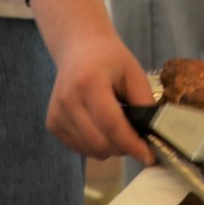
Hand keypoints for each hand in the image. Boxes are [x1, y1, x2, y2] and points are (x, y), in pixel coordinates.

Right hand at [30, 0, 155, 162]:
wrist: (79, 48)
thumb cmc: (110, 59)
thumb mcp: (133, 73)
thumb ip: (143, 101)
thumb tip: (151, 133)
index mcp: (90, 83)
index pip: (112, 124)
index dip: (131, 143)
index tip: (149, 156)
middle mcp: (68, 101)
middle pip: (99, 142)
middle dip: (123, 147)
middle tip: (137, 138)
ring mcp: (56, 114)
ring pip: (89, 150)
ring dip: (109, 148)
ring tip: (119, 127)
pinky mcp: (52, 124)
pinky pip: (79, 148)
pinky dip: (95, 145)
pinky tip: (102, 127)